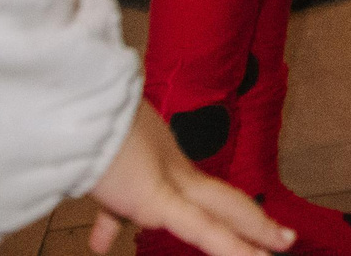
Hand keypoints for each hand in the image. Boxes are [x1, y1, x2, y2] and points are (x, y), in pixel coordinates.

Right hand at [89, 103, 291, 255]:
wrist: (67, 109)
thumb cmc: (72, 128)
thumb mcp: (91, 171)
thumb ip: (105, 215)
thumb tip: (99, 245)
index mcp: (154, 154)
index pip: (185, 188)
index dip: (207, 205)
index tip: (228, 219)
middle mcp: (168, 163)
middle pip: (218, 196)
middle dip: (247, 218)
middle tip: (280, 236)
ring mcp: (167, 179)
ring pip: (223, 208)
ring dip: (254, 229)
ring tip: (282, 243)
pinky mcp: (157, 198)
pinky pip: (202, 228)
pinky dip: (230, 247)